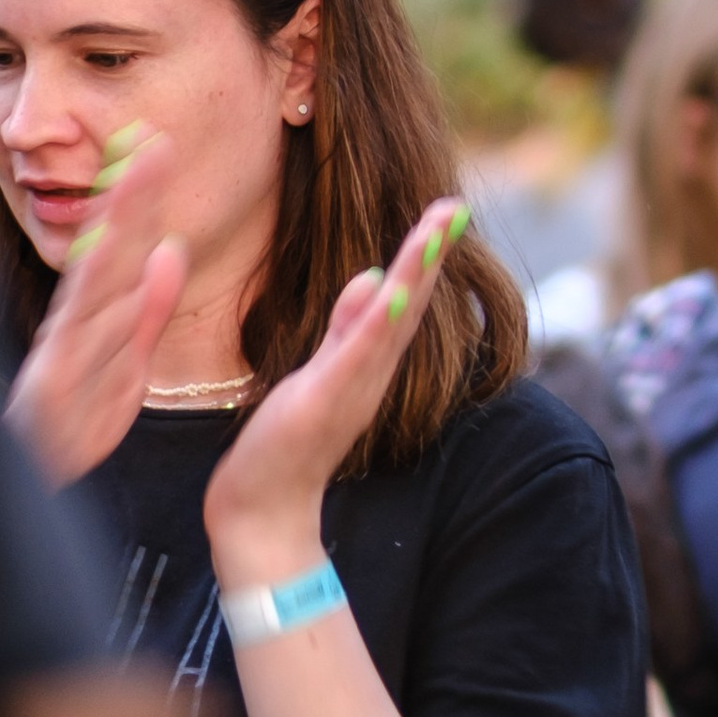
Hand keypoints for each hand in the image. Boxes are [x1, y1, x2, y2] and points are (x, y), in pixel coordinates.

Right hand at [5, 130, 188, 489]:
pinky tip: (124, 283)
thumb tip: (169, 251)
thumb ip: (147, 313)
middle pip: (105, 256)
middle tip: (151, 146)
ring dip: (113, 242)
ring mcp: (60, 359)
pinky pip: (78, 351)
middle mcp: (73, 328)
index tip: (159, 145)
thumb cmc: (77, 421)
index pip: (119, 249)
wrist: (31, 484)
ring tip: (134, 192)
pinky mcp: (49, 394)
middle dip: (128, 201)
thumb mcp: (127, 363)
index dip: (138, 199)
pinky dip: (98, 320)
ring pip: (91, 293)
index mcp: (93, 318)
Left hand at [203, 199, 466, 588]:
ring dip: (417, 270)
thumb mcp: (317, 374)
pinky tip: (391, 284)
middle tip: (453, 205)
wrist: (264, 512)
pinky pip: (359, 349)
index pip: (404, 301)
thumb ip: (346, 329)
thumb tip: (372, 276)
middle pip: (411, 303)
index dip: (425, 255)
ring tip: (437, 223)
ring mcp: (353, 385)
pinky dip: (379, 317)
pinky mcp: (327, 398)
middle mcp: (371, 373)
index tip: (443, 210)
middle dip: (432, 251)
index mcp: (367, 363)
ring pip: (394, 318)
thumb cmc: (285, 446)